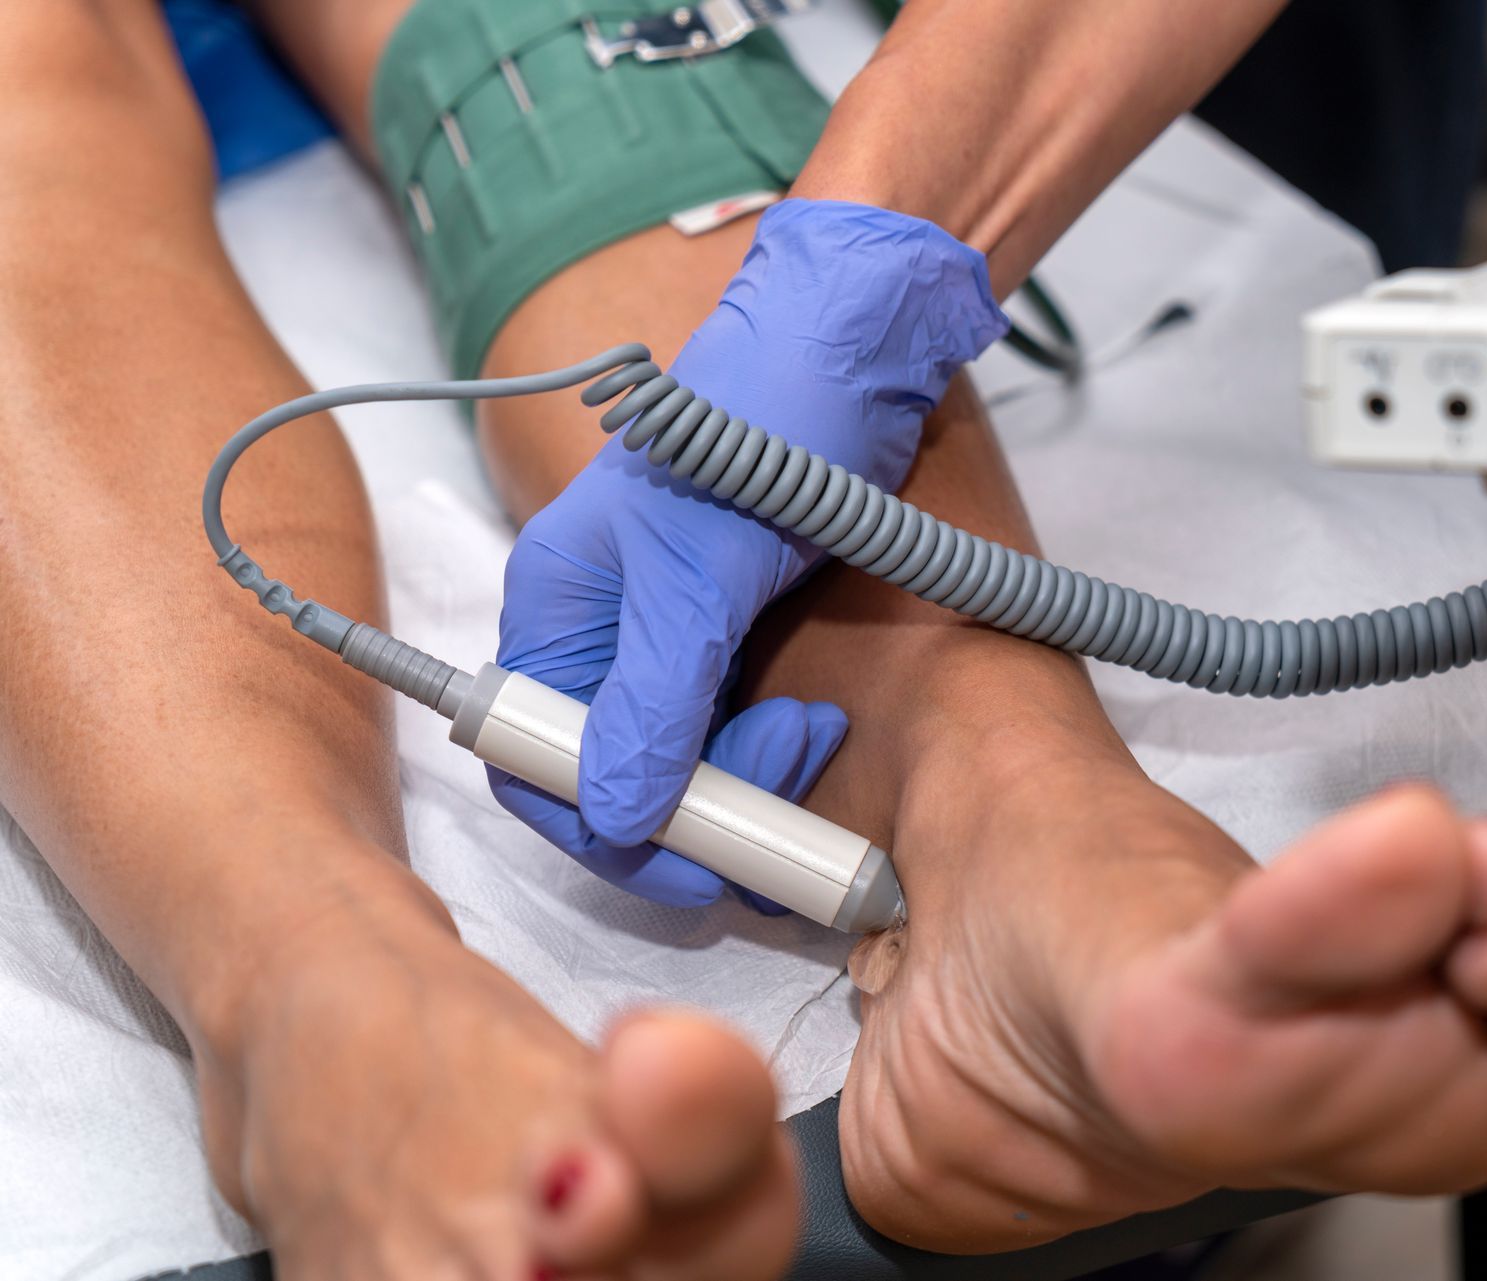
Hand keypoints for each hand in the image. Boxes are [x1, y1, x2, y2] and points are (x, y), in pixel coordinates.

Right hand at [494, 199, 1004, 901]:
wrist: (855, 352)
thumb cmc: (765, 424)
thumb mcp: (701, 570)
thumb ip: (657, 699)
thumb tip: (618, 818)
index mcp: (555, 611)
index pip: (534, 762)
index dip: (601, 828)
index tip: (692, 862)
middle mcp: (597, 633)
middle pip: (609, 776)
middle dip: (689, 809)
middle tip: (773, 804)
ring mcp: (665, 638)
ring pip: (679, 764)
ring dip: (745, 780)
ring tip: (812, 735)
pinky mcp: (729, 635)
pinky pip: (730, 731)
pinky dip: (770, 751)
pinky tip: (818, 729)